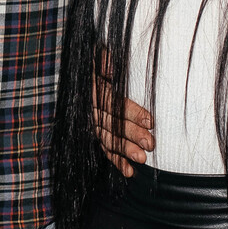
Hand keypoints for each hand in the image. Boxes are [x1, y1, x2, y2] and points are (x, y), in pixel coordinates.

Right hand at [92, 58, 152, 177]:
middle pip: (112, 124)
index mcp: (93, 90)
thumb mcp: (94, 57)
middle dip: (132, 135)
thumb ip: (102, 60)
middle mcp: (91, 109)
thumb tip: (109, 63)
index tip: (151, 121)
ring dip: (124, 151)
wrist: (76, 76)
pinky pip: (104, 148)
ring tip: (142, 160)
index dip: (132, 113)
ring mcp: (92, 123)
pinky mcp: (95, 133)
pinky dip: (116, 160)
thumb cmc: (93, 63)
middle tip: (150, 144)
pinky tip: (129, 171)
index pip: (114, 104)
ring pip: (108, 139)